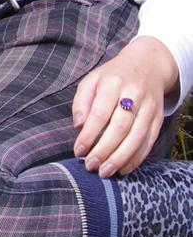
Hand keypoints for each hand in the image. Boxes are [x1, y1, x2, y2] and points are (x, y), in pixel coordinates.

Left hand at [71, 36, 178, 177]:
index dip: (89, 135)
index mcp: (113, 82)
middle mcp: (133, 93)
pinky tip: (124, 168)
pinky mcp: (159, 117)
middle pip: (120, 127)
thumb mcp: (92, 80)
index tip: (79, 151)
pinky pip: (149, 140)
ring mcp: (149, 106)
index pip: (99, 113)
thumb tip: (78, 126)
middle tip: (91, 166)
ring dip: (121, 158)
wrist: (148, 64)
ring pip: (137, 136)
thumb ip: (81, 101)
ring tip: (106, 172)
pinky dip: (137, 157)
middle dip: (104, 150)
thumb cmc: (113, 76)